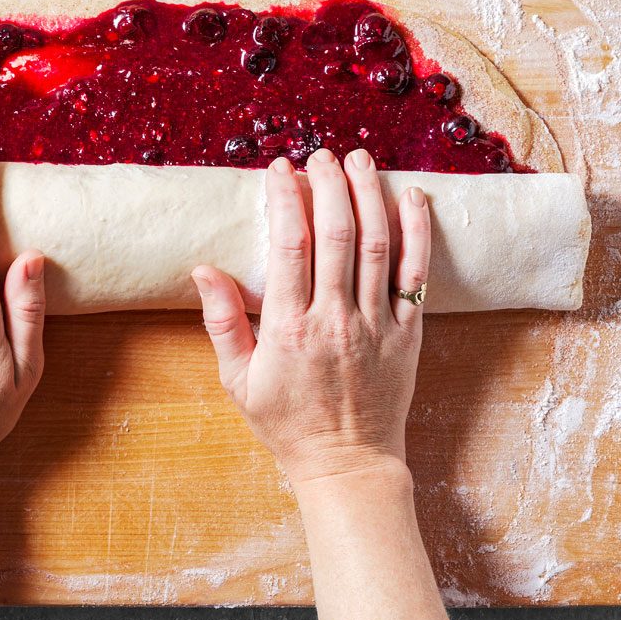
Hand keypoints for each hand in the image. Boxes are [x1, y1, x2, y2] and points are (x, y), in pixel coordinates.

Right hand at [192, 148, 430, 482]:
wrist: (347, 464)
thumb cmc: (287, 424)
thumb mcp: (238, 380)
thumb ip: (222, 322)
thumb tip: (203, 270)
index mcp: (289, 328)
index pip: (289, 245)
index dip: (286, 198)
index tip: (280, 169)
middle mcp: (335, 319)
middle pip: (336, 233)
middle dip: (329, 184)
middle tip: (321, 155)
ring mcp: (376, 324)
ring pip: (377, 244)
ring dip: (368, 194)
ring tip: (359, 159)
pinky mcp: (408, 333)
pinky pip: (416, 275)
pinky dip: (417, 232)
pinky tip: (412, 197)